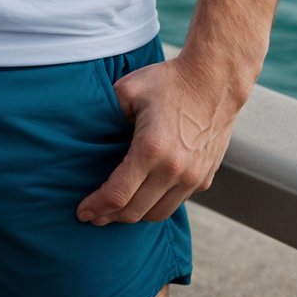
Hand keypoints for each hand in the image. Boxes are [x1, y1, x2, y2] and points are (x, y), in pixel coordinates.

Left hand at [76, 54, 243, 224]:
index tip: (82, 212)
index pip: (117, 194)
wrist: (215, 80)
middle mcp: (175, 170)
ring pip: (157, 214)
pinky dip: (157, 204)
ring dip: (134, 216)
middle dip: (110, 216)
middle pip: (135, 211)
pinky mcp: (205, 177)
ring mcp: (193, 177)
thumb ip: (106, 114)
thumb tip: (88, 134)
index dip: (96, 207)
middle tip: (95, 214)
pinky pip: (176, 202)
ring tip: (118, 208)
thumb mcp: (129, 89)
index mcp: (151, 149)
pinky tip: (145, 195)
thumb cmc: (170, 81)